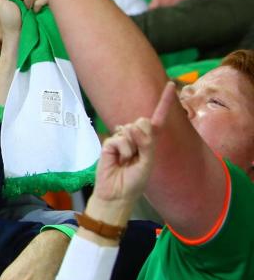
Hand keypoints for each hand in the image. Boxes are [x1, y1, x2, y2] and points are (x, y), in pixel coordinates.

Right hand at [91, 82, 174, 206]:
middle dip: (142, 136)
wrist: (117, 194)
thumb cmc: (135, 182)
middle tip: (137, 155)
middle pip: (142, 121)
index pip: (158, 118)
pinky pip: (118, 138)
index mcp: (149, 141)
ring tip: (126, 160)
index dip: (164, 102)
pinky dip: (121, 150)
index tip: (170, 84)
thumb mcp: (148, 162)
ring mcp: (122, 139)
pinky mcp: (109, 144)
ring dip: (131, 147)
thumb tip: (134, 126)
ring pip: (130, 129)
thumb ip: (147, 143)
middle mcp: (136, 137)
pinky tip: (118, 160)